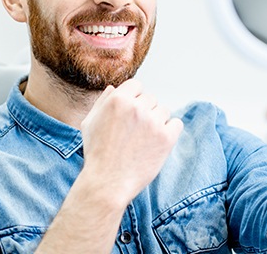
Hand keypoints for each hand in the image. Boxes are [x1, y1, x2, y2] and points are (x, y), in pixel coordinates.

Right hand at [80, 79, 182, 205]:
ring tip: (144, 139)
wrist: (107, 183)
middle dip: (144, 111)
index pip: (136, 85)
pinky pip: (176, 124)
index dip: (134, 98)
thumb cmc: (97, 154)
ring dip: (157, 121)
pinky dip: (170, 131)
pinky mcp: (166, 138)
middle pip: (151, 98)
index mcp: (118, 100)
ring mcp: (153, 122)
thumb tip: (114, 88)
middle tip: (135, 131)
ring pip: (164, 111)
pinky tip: (157, 142)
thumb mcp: (90, 123)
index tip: (131, 113)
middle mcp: (136, 108)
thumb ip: (102, 102)